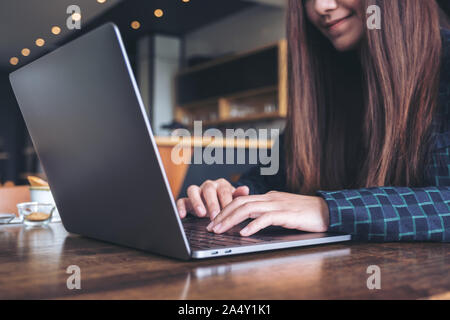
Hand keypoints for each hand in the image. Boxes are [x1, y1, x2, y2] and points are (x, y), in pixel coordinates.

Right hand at [176, 178, 249, 219]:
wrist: (217, 206)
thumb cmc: (226, 203)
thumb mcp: (235, 200)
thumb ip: (238, 195)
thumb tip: (246, 189)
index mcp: (221, 185)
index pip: (224, 190)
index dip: (225, 200)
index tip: (229, 211)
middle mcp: (208, 186)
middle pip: (208, 189)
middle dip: (212, 203)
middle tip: (215, 215)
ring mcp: (197, 191)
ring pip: (193, 190)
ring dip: (196, 202)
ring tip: (201, 214)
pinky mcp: (187, 200)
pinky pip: (181, 200)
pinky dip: (181, 207)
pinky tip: (183, 215)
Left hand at [206, 191, 329, 235]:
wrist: (328, 210)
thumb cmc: (306, 212)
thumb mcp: (283, 210)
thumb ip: (267, 212)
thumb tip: (251, 220)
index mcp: (268, 196)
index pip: (241, 200)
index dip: (225, 210)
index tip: (214, 221)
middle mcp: (270, 198)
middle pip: (240, 203)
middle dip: (222, 215)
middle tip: (210, 227)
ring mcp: (278, 205)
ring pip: (248, 208)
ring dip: (231, 220)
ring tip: (220, 230)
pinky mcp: (287, 214)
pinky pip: (266, 218)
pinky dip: (253, 225)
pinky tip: (244, 233)